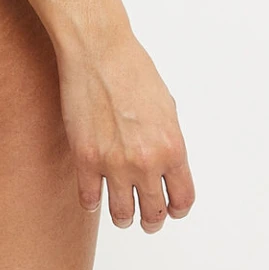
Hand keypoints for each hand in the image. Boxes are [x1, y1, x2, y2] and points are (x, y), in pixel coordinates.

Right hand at [55, 27, 194, 231]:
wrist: (98, 49)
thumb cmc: (132, 68)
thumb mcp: (166, 107)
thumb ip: (167, 141)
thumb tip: (166, 166)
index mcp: (172, 148)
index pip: (183, 199)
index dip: (177, 209)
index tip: (171, 209)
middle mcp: (146, 161)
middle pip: (154, 214)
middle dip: (152, 220)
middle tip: (146, 218)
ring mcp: (114, 163)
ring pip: (122, 215)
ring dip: (124, 217)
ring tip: (121, 212)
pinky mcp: (85, 158)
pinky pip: (90, 200)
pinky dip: (93, 202)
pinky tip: (94, 193)